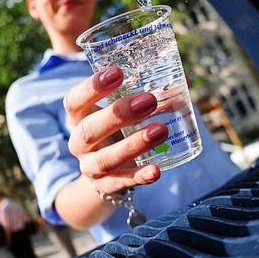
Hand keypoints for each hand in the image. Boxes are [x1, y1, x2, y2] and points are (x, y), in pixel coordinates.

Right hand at [64, 66, 167, 194]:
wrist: (107, 169)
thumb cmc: (117, 128)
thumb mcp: (121, 110)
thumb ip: (145, 93)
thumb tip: (184, 80)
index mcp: (79, 117)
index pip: (74, 100)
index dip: (92, 87)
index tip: (117, 72)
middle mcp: (79, 142)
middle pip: (89, 130)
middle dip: (120, 114)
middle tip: (150, 100)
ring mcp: (90, 166)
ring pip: (106, 159)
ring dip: (134, 144)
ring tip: (161, 130)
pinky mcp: (106, 185)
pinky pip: (121, 182)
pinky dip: (139, 177)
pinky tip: (156, 171)